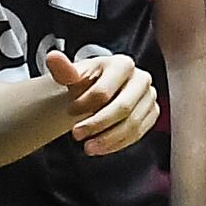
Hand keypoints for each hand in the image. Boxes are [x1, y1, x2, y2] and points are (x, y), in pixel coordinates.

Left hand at [46, 48, 160, 157]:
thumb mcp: (74, 74)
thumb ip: (64, 69)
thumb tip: (53, 58)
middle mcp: (142, 79)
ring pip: (132, 125)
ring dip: (108, 140)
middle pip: (122, 108)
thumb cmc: (88, 81)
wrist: (100, 90)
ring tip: (88, 147)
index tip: (70, 111)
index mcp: (123, 64)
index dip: (85, 105)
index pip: (104, 91)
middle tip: (77, 135)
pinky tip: (102, 147)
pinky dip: (118, 144)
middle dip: (97, 125)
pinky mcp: (152, 113)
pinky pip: (138, 133)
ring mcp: (149, 97)